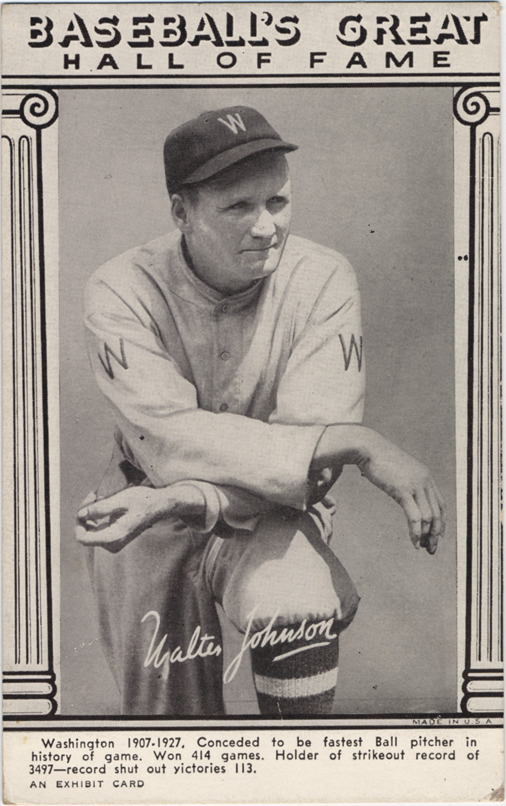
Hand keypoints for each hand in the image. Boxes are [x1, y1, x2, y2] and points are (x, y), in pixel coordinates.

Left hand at [75, 487, 170, 552]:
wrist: (159, 505)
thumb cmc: (143, 501)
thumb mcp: (121, 500)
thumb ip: (100, 508)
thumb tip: (80, 515)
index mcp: (114, 536)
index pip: (83, 538)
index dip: (79, 522)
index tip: (85, 506)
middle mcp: (113, 543)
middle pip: (86, 533)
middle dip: (85, 514)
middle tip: (93, 495)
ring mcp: (113, 542)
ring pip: (90, 531)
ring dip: (90, 513)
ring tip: (98, 497)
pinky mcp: (114, 537)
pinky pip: (97, 529)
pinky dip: (96, 516)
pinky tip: (103, 503)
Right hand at [357, 433, 445, 553]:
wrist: (367, 448)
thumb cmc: (378, 459)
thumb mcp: (397, 471)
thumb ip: (404, 482)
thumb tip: (401, 493)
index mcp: (426, 476)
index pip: (441, 504)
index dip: (441, 522)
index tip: (437, 536)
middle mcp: (425, 480)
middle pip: (438, 513)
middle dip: (436, 533)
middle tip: (432, 548)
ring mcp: (415, 485)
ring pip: (428, 517)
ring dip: (426, 536)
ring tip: (422, 547)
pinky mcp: (403, 490)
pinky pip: (414, 516)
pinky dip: (416, 532)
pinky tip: (414, 541)